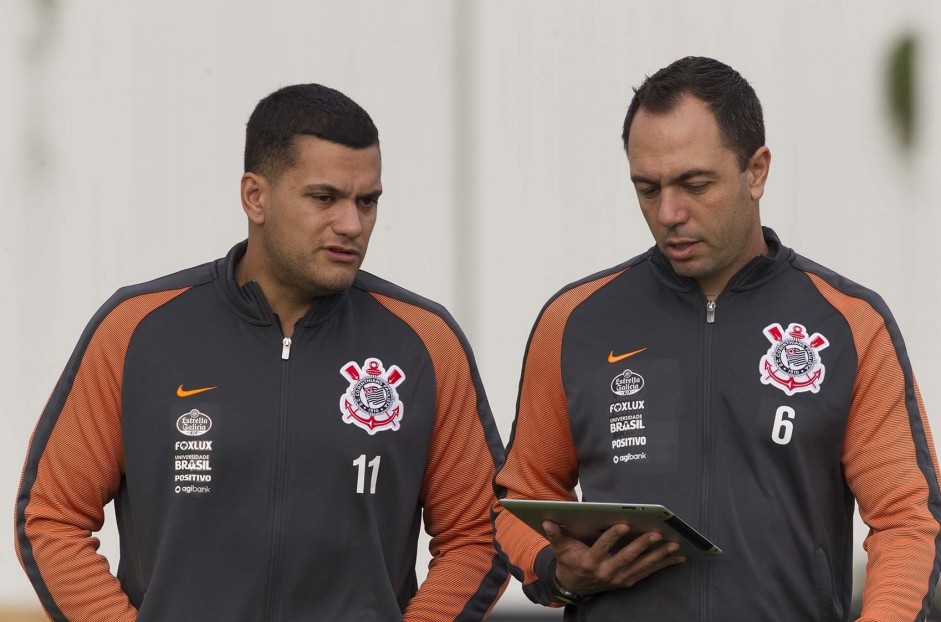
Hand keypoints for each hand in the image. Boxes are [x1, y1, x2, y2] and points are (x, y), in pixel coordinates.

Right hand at [543, 520, 685, 594]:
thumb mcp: (560, 548)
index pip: (602, 548)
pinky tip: (677, 557)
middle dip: (642, 545)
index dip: (612, 536)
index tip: (623, 524)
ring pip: (641, 565)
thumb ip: (555, 534)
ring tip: (673, 544)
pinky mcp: (629, 580)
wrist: (575, 585)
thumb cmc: (570, 561)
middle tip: (656, 534)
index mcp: (590, 562)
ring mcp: (619, 578)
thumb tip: (547, 520)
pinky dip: (663, 564)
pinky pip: (648, 572)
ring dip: (658, 555)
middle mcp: (606, 572)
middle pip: (626, 557)